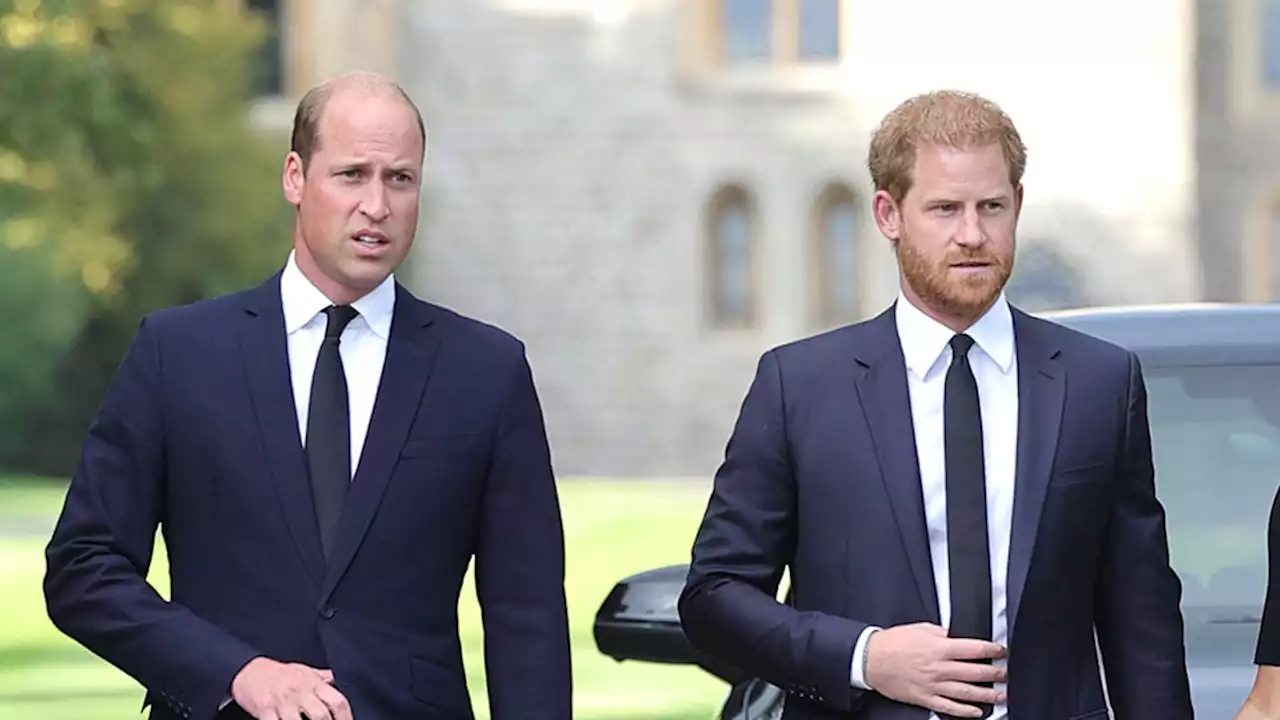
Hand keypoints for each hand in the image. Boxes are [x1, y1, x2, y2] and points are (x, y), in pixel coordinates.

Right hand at [231, 657, 352, 719]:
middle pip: (321, 715)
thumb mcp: (304, 670)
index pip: (337, 700)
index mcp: (312, 683)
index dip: (346, 717)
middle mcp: (300, 692)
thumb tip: (339, 681)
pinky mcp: (265, 711)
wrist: (248, 670)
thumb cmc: (279, 672)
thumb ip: (323, 678)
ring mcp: (282, 703)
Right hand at [864, 623, 1006, 717]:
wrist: (871, 659)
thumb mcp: (920, 629)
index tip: (1001, 651)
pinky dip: (965, 711)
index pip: (974, 649)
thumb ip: (942, 633)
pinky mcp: (926, 698)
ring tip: (1001, 695)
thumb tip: (958, 636)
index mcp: (939, 648)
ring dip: (987, 694)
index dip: (992, 650)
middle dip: (995, 673)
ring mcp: (934, 685)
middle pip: (976, 672)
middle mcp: (940, 668)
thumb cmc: (893, 643)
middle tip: (1006, 674)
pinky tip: (977, 712)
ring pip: (967, 692)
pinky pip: (949, 707)